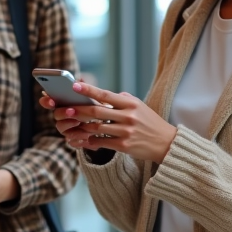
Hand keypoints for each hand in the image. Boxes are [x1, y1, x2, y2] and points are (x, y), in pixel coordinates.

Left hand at [43, 82, 175, 163]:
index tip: (74, 86)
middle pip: (96, 111)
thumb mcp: (140, 106)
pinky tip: (82, 139)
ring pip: (96, 128)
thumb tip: (105, 94)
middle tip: (64, 108)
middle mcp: (128, 116)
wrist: (166, 143)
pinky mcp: (124, 145)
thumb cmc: (150, 122)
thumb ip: (123, 100)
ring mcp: (126, 131)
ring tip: (70, 125)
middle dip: (78, 110)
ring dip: (81, 127)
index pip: (105, 94)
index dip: (89, 90)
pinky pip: (101, 142)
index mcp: (130, 104)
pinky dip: (89, 141)